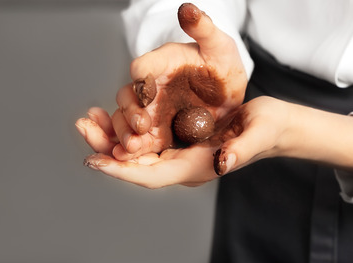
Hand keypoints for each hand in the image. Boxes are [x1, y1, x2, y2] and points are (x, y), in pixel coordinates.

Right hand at [76, 3, 246, 161]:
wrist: (227, 93)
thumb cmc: (221, 64)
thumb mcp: (219, 45)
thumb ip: (203, 28)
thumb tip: (188, 9)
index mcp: (162, 62)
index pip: (144, 67)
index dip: (141, 77)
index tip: (146, 90)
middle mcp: (149, 86)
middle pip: (127, 97)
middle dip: (129, 112)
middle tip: (142, 125)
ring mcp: (149, 110)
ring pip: (125, 121)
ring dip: (124, 133)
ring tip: (133, 146)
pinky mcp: (154, 130)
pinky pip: (136, 140)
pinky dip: (128, 148)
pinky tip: (128, 158)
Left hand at [81, 96, 352, 188]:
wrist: (275, 126)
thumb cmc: (268, 130)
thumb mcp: (258, 134)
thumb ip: (241, 150)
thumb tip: (223, 163)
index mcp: (198, 168)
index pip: (154, 175)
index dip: (124, 171)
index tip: (97, 162)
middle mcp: (183, 164)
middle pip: (137, 165)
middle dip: (106, 150)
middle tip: (83, 128)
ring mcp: (179, 152)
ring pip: (136, 152)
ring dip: (110, 138)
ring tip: (87, 118)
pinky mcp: (178, 138)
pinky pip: (144, 138)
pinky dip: (124, 128)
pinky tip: (108, 113)